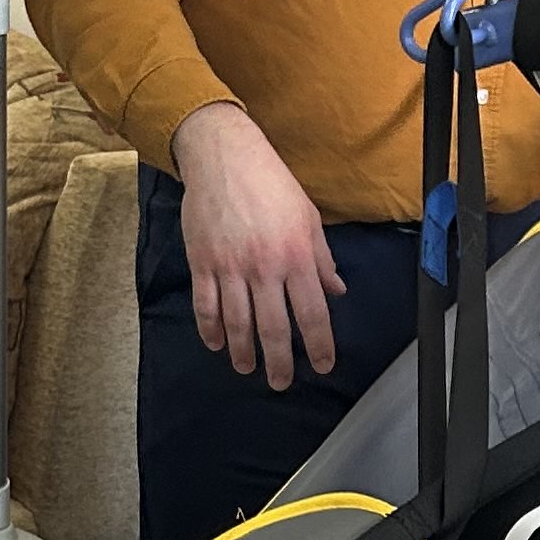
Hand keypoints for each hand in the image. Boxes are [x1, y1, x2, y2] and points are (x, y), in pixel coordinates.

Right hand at [174, 102, 345, 386]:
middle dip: (279, 362)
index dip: (319, 345)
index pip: (312, 313)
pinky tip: (217, 344)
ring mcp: (230, 267)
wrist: (224, 157)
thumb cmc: (271, 184)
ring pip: (237, 323)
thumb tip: (336, 291)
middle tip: (280, 383)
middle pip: (273, 328)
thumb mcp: (308, 218)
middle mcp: (265, 266)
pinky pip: (206, 306)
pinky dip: (210, 329)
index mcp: (297, 256)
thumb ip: (322, 259)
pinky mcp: (203, 262)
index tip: (322, 365)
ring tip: (246, 368)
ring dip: (242, 352)